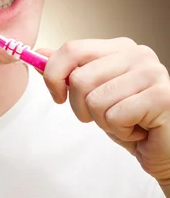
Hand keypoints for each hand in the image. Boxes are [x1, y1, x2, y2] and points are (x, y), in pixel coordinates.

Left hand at [35, 38, 169, 184]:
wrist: (163, 149)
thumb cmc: (131, 120)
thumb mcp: (93, 94)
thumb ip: (69, 71)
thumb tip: (40, 54)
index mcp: (119, 48)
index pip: (72, 48)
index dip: (54, 74)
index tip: (58, 95)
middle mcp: (138, 54)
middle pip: (79, 78)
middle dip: (82, 107)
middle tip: (105, 115)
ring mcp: (152, 73)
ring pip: (95, 100)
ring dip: (104, 121)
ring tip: (126, 121)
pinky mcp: (161, 97)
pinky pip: (115, 116)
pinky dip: (121, 131)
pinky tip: (138, 128)